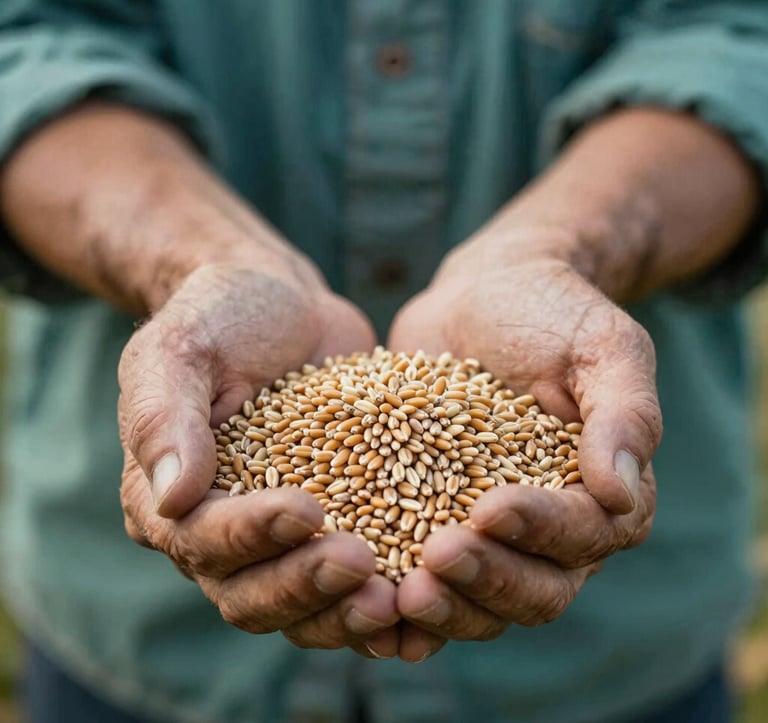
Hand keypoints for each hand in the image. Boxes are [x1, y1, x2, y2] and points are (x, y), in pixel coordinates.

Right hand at [118, 262, 399, 655]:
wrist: (282, 306)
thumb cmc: (220, 318)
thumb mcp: (181, 350)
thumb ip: (165, 418)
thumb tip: (173, 498)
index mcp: (168, 500)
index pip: (202, 540)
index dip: (251, 536)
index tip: (306, 509)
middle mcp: (219, 534)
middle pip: (251, 593)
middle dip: (305, 584)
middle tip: (362, 563)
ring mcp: (278, 539)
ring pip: (301, 606)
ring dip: (344, 611)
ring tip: (397, 599)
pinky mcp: (334, 526)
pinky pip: (349, 581)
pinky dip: (380, 597)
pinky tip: (420, 595)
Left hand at [387, 231, 660, 659]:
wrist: (483, 296)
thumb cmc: (552, 313)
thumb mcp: (603, 346)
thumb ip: (625, 413)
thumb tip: (621, 492)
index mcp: (603, 496)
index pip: (582, 534)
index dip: (539, 530)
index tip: (489, 508)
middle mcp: (552, 530)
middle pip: (534, 588)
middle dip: (487, 579)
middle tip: (435, 558)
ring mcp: (491, 534)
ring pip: (481, 600)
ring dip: (446, 605)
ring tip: (398, 593)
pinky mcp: (436, 520)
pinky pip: (426, 576)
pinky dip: (404, 602)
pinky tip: (371, 604)